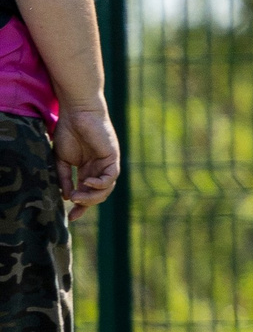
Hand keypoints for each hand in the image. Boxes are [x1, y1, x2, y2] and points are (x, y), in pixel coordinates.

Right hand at [52, 105, 119, 220]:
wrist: (76, 113)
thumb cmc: (68, 132)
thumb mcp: (61, 159)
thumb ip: (64, 178)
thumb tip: (68, 197)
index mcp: (87, 170)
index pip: (87, 193)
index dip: (81, 206)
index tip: (72, 218)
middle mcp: (99, 169)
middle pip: (98, 194)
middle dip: (87, 204)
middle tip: (75, 209)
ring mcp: (107, 164)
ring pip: (106, 189)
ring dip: (92, 197)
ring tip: (78, 197)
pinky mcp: (112, 157)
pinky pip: (111, 177)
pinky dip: (100, 184)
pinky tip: (87, 183)